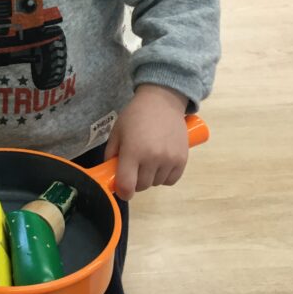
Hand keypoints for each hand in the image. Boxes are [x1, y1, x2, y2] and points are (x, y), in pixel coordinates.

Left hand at [104, 84, 188, 200]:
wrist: (162, 101)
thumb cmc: (135, 115)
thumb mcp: (117, 132)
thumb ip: (111, 155)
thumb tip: (111, 176)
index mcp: (133, 151)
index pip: (127, 185)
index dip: (123, 192)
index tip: (122, 189)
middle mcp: (152, 158)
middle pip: (142, 186)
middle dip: (136, 181)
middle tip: (134, 167)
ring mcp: (169, 160)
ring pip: (156, 183)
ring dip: (150, 177)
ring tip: (148, 161)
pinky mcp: (182, 160)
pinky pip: (171, 180)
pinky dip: (164, 176)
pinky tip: (160, 164)